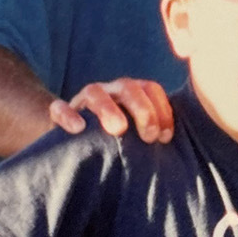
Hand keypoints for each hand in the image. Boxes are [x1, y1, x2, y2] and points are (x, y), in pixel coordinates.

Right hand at [50, 78, 173, 142]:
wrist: (75, 143)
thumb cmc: (117, 143)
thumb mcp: (139, 137)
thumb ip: (154, 135)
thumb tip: (178, 149)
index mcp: (132, 94)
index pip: (151, 89)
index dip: (162, 110)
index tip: (165, 137)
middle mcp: (110, 91)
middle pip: (128, 87)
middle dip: (142, 110)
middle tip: (148, 136)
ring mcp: (84, 100)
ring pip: (95, 92)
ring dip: (108, 109)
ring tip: (118, 129)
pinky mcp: (60, 113)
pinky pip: (59, 108)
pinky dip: (67, 115)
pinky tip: (78, 129)